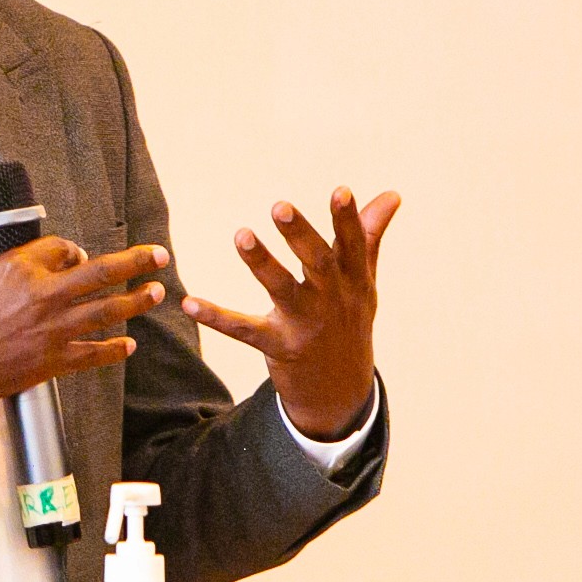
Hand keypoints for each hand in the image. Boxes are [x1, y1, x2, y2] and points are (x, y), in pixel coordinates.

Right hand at [0, 238, 170, 410]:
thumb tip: (15, 266)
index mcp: (19, 267)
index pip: (63, 248)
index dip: (74, 250)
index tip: (78, 255)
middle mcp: (43, 294)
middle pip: (101, 272)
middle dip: (135, 261)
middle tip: (158, 255)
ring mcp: (51, 330)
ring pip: (107, 310)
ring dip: (136, 300)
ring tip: (156, 292)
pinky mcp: (51, 362)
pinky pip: (93, 354)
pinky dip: (114, 349)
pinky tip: (128, 346)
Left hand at [181, 187, 398, 440]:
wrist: (340, 391)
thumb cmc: (348, 321)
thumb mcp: (363, 282)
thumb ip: (368, 236)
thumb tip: (391, 194)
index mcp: (353, 281)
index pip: (353, 245)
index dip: (348, 219)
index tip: (342, 190)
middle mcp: (332, 300)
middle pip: (317, 263)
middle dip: (299, 235)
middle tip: (279, 206)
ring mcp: (306, 325)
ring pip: (282, 290)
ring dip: (261, 263)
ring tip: (241, 235)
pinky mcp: (278, 347)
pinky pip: (244, 331)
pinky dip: (217, 318)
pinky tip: (190, 303)